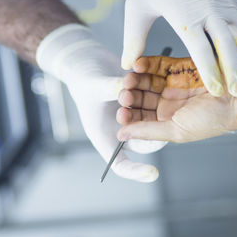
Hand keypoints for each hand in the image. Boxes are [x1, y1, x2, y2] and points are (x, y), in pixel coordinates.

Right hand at [37, 24, 166, 181]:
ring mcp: (134, 113)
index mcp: (105, 135)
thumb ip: (109, 89)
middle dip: (148, 128)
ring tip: (137, 84)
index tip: (153, 174)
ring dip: (150, 104)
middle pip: (143, 140)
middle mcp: (122, 128)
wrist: (87, 63)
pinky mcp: (142, 97)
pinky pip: (153, 100)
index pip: (121, 164)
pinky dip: (153, 90)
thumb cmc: (82, 81)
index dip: (136, 172)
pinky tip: (152, 74)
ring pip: (151, 118)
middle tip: (146, 110)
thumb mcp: (93, 87)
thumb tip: (124, 89)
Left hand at [116, 56, 236, 142]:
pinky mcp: (177, 67)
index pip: (139, 118)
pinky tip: (137, 65)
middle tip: (124, 94)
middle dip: (130, 96)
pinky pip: (157, 65)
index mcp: (165, 120)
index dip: (128, 115)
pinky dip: (145, 64)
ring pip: (145, 81)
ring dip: (135, 80)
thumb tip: (121, 135)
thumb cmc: (215, 118)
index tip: (121, 113)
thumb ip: (147, 131)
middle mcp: (166, 102)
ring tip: (129, 79)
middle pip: (140, 98)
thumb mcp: (176, 130)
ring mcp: (171, 84)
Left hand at [121, 0, 236, 97]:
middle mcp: (209, 10)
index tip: (217, 91)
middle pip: (226, 44)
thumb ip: (133, 38)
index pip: (201, 49)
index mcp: (186, 16)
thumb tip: (128, 65)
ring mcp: (223, 3)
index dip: (210, 71)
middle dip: (234, 69)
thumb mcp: (138, 8)